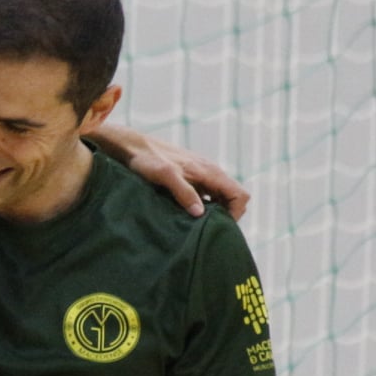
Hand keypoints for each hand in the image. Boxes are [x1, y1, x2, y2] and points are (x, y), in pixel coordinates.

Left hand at [124, 142, 250, 219]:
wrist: (135, 146)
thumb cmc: (149, 160)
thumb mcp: (166, 176)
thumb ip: (184, 193)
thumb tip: (199, 213)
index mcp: (210, 172)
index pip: (240, 195)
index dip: (236, 213)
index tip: (219, 226)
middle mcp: (211, 173)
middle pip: (233, 198)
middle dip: (227, 215)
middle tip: (208, 228)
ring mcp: (202, 175)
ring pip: (221, 198)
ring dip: (215, 212)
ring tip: (198, 224)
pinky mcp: (193, 178)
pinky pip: (208, 195)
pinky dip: (204, 206)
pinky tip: (189, 214)